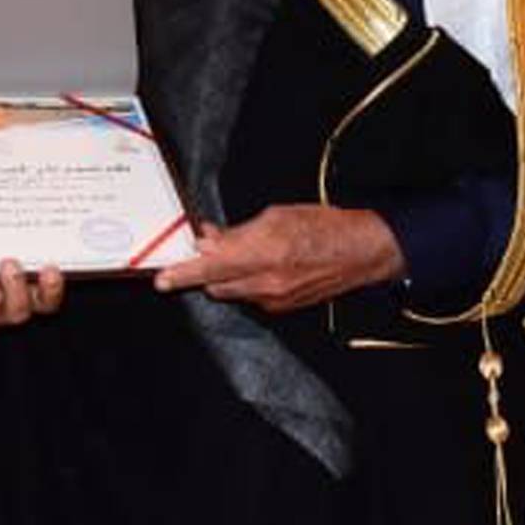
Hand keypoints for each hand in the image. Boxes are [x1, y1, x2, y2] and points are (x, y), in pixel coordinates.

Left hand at [150, 203, 404, 314]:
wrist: (363, 252)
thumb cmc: (324, 226)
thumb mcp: (277, 216)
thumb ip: (238, 232)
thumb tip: (209, 240)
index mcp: (262, 254)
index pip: (209, 269)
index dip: (181, 275)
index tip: (161, 279)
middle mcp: (266, 283)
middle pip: (214, 285)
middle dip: (205, 271)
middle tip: (206, 249)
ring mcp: (274, 300)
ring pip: (231, 292)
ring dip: (226, 276)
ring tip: (242, 254)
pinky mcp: (283, 308)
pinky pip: (251, 297)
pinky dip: (247, 282)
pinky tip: (263, 266)